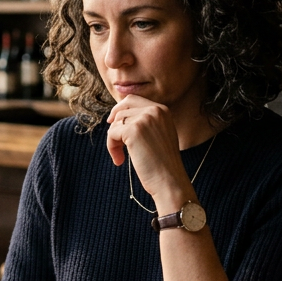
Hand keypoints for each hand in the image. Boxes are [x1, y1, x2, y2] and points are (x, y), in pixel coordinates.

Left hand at [106, 95, 192, 211]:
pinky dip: (111, 147)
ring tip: (121, 156)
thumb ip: (146, 122)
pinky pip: (112, 134)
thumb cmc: (162, 164)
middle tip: (112, 136)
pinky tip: (120, 160)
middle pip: (123, 107)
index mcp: (163, 110)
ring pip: (116, 122)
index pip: (133, 99)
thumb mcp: (159, 135)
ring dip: (113, 140)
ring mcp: (144, 119)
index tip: (113, 122)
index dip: (120, 109)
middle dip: (114, 121)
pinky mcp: (133, 130)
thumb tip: (119, 117)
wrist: (170, 181)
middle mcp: (155, 110)